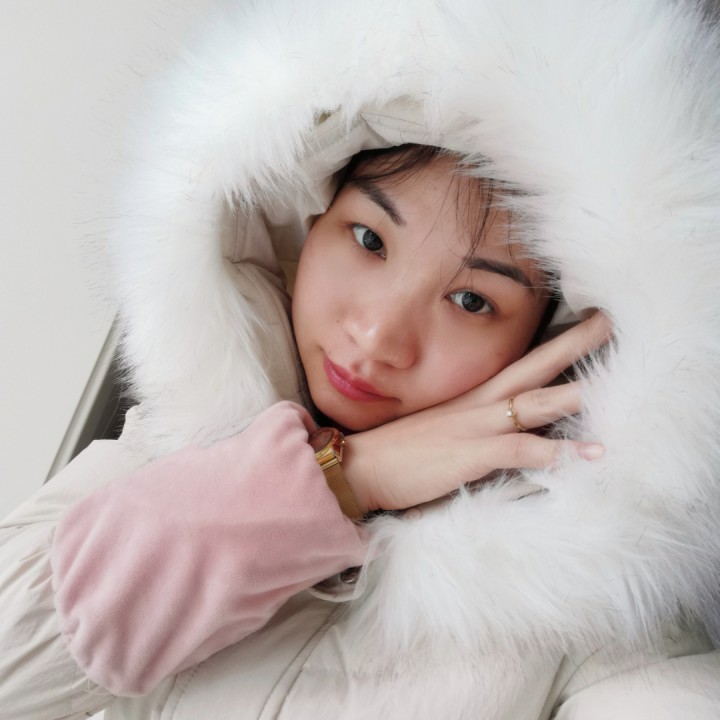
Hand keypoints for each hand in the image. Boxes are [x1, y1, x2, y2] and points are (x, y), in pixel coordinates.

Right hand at [342, 312, 611, 511]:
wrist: (361, 466)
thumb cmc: (400, 450)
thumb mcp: (442, 428)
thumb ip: (475, 424)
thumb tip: (506, 429)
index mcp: (474, 396)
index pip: (521, 364)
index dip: (554, 346)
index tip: (583, 327)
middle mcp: (481, 404)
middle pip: (535, 368)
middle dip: (574, 345)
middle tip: (609, 322)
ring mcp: (476, 426)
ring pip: (535, 403)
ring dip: (577, 396)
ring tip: (619, 393)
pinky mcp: (471, 455)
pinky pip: (522, 451)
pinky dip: (556, 454)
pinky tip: (588, 457)